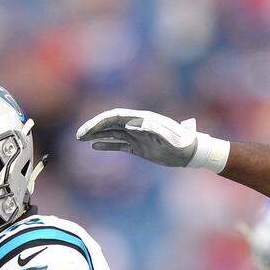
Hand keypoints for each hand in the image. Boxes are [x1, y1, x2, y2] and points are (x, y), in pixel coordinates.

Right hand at [76, 108, 228, 170]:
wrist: (190, 152)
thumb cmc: (181, 143)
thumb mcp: (167, 136)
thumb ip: (150, 129)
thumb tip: (129, 125)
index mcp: (141, 119)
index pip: (115, 116)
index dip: (99, 122)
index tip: (88, 130)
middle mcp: (137, 125)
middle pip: (110, 124)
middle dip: (93, 128)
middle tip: (78, 136)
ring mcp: (137, 136)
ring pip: (112, 134)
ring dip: (97, 136)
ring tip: (81, 140)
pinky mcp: (139, 147)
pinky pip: (119, 144)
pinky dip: (107, 145)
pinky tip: (96, 147)